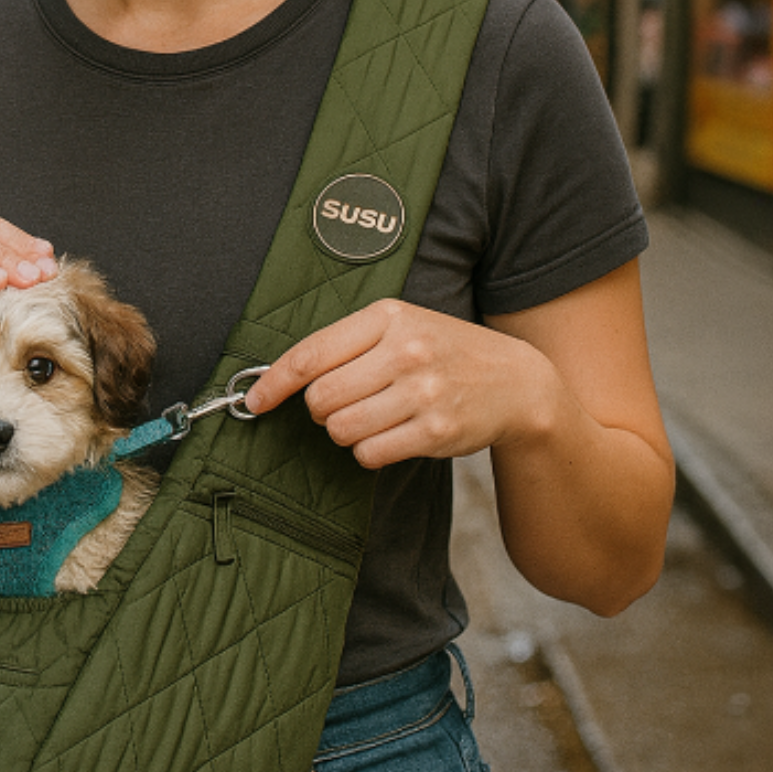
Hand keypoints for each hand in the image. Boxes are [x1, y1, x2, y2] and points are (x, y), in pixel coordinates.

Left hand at [244, 299, 562, 469]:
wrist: (517, 380)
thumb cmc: (444, 351)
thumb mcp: (400, 327)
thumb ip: (346, 345)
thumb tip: (280, 377)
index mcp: (388, 317)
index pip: (310, 354)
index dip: (273, 383)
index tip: (255, 401)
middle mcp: (405, 351)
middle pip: (321, 399)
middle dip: (323, 409)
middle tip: (347, 403)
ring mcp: (422, 392)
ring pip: (342, 430)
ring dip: (346, 432)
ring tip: (372, 418)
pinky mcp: (435, 430)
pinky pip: (369, 453)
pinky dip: (370, 451)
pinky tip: (391, 434)